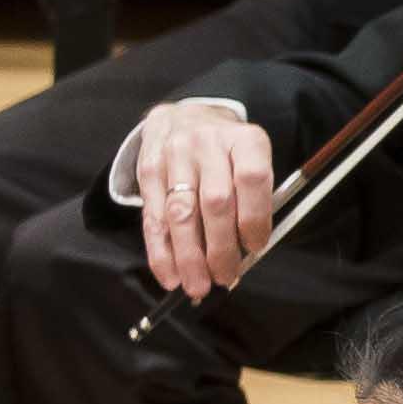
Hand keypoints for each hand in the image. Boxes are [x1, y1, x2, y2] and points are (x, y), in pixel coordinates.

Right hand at [124, 99, 284, 301]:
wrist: (184, 118)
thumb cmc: (227, 151)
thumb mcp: (252, 160)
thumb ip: (254, 198)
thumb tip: (248, 252)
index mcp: (244, 139)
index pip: (251, 179)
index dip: (255, 218)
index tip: (255, 247)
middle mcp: (206, 144)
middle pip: (214, 202)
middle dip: (220, 248)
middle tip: (226, 278)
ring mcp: (172, 156)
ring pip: (180, 214)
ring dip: (188, 256)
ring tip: (198, 286)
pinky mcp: (147, 171)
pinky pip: (153, 218)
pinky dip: (161, 252)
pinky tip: (169, 275)